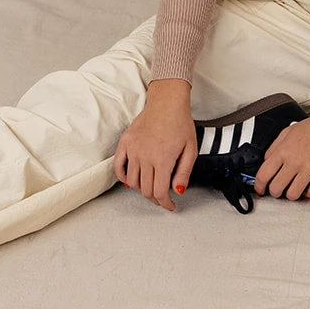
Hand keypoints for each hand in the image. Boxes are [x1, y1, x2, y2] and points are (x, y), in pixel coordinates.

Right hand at [113, 80, 196, 211]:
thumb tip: (177, 191)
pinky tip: (130, 181)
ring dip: (141, 189)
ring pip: (132, 181)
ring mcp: (133, 149)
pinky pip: (118, 166)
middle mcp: (145, 156)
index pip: (159, 192)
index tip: (170, 205)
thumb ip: (184, 172)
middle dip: (155, 199)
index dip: (165, 203)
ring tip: (150, 188)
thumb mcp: (191, 149)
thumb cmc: (181, 124)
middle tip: (162, 198)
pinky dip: (123, 177)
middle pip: (145, 190)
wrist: (167, 103)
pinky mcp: (125, 142)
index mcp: (163, 159)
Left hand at [252, 100, 309, 200]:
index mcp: (283, 150)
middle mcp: (294, 161)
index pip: (263, 174)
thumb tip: (266, 161)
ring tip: (294, 188)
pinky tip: (308, 186)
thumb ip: (275, 146)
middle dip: (275, 192)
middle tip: (279, 189)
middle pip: (276, 188)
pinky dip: (308, 193)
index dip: (259, 186)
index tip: (260, 189)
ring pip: (293, 195)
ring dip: (292, 194)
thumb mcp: (289, 131)